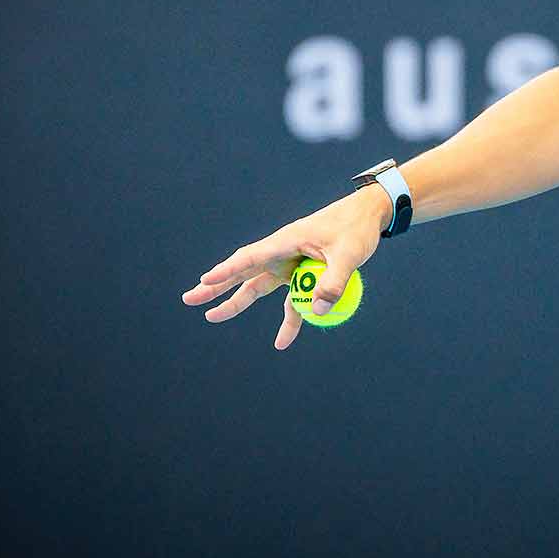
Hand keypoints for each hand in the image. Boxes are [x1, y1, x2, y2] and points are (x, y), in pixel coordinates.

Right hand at [180, 187, 388, 349]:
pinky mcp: (303, 274)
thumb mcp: (349, 254)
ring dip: (237, 302)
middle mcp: (282, 253)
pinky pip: (291, 301)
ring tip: (212, 317)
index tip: (204, 281)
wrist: (369, 216)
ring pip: (258, 287)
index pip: (250, 258)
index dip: (226, 271)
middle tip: (189, 299)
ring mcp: (291, 264)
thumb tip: (315, 313)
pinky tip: (282, 341)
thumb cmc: (356, 228)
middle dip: (216, 286)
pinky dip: (289, 320)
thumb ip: (333, 282)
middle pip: (243, 273)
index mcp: (286, 241)